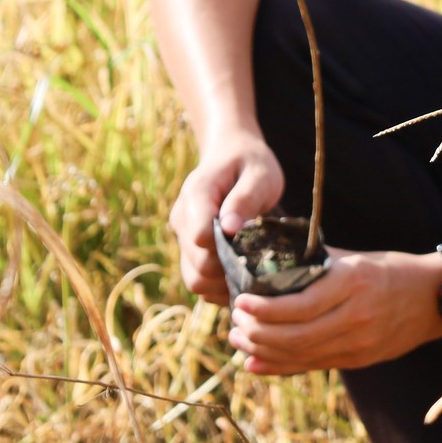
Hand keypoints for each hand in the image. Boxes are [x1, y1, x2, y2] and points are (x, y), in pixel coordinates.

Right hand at [170, 133, 283, 305]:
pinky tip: (241, 277)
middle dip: (229, 271)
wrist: (232, 155)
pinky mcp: (188, 250)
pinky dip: (219, 288)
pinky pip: (198, 282)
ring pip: (194, 280)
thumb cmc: (250, 163)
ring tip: (251, 274)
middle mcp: (182, 218)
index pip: (200, 236)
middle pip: (197, 265)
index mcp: (196, 195)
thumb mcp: (259, 174)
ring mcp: (182, 237)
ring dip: (223, 284)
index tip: (253, 245)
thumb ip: (244, 199)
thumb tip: (229, 229)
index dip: (227, 249)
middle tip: (260, 265)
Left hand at [227, 248, 441, 374]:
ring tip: (239, 339)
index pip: (300, 305)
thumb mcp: (354, 257)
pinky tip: (256, 362)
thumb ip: (314, 262)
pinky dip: (281, 366)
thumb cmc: (389, 270)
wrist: (435, 298)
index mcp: (352, 283)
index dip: (265, 309)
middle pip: (296, 336)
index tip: (239, 301)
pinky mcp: (360, 359)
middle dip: (257, 332)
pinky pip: (314, 366)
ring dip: (264, 350)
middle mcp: (356, 316)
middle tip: (233, 322)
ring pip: (302, 355)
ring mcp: (359, 343)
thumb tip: (267, 261)